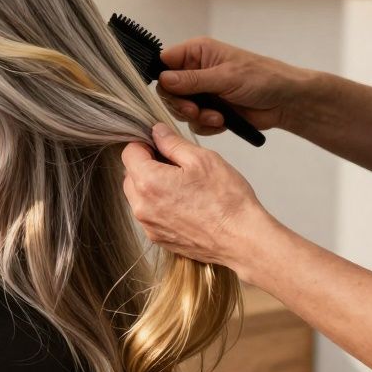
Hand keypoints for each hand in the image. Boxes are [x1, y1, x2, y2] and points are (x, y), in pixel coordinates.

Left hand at [121, 123, 267, 272]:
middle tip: (176, 165)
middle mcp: (142, 207)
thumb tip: (157, 132)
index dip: (145, 144)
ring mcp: (148, 225)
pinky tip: (184, 204)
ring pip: (138, 196)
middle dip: (147, 165)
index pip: (129, 153)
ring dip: (152, 186)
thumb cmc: (227, 200)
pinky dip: (159, 205)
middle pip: (130, 175)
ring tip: (183, 186)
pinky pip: (149, 215)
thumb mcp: (202, 159)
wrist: (242, 239)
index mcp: (149, 182)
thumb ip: (173, 143)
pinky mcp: (158, 238)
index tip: (161, 145)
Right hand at [157, 37, 309, 136]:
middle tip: (194, 110)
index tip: (170, 93)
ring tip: (217, 116)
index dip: (162, 78)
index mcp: (197, 53)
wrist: (286, 102)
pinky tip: (222, 122)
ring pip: (179, 108)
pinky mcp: (209, 110)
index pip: (164, 62)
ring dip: (196, 116)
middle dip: (180, 104)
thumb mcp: (225, 76)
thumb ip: (192, 80)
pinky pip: (194, 122)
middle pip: (167, 90)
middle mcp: (195, 71)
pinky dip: (206, 125)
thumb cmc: (262, 78)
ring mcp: (201, 92)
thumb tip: (163, 79)